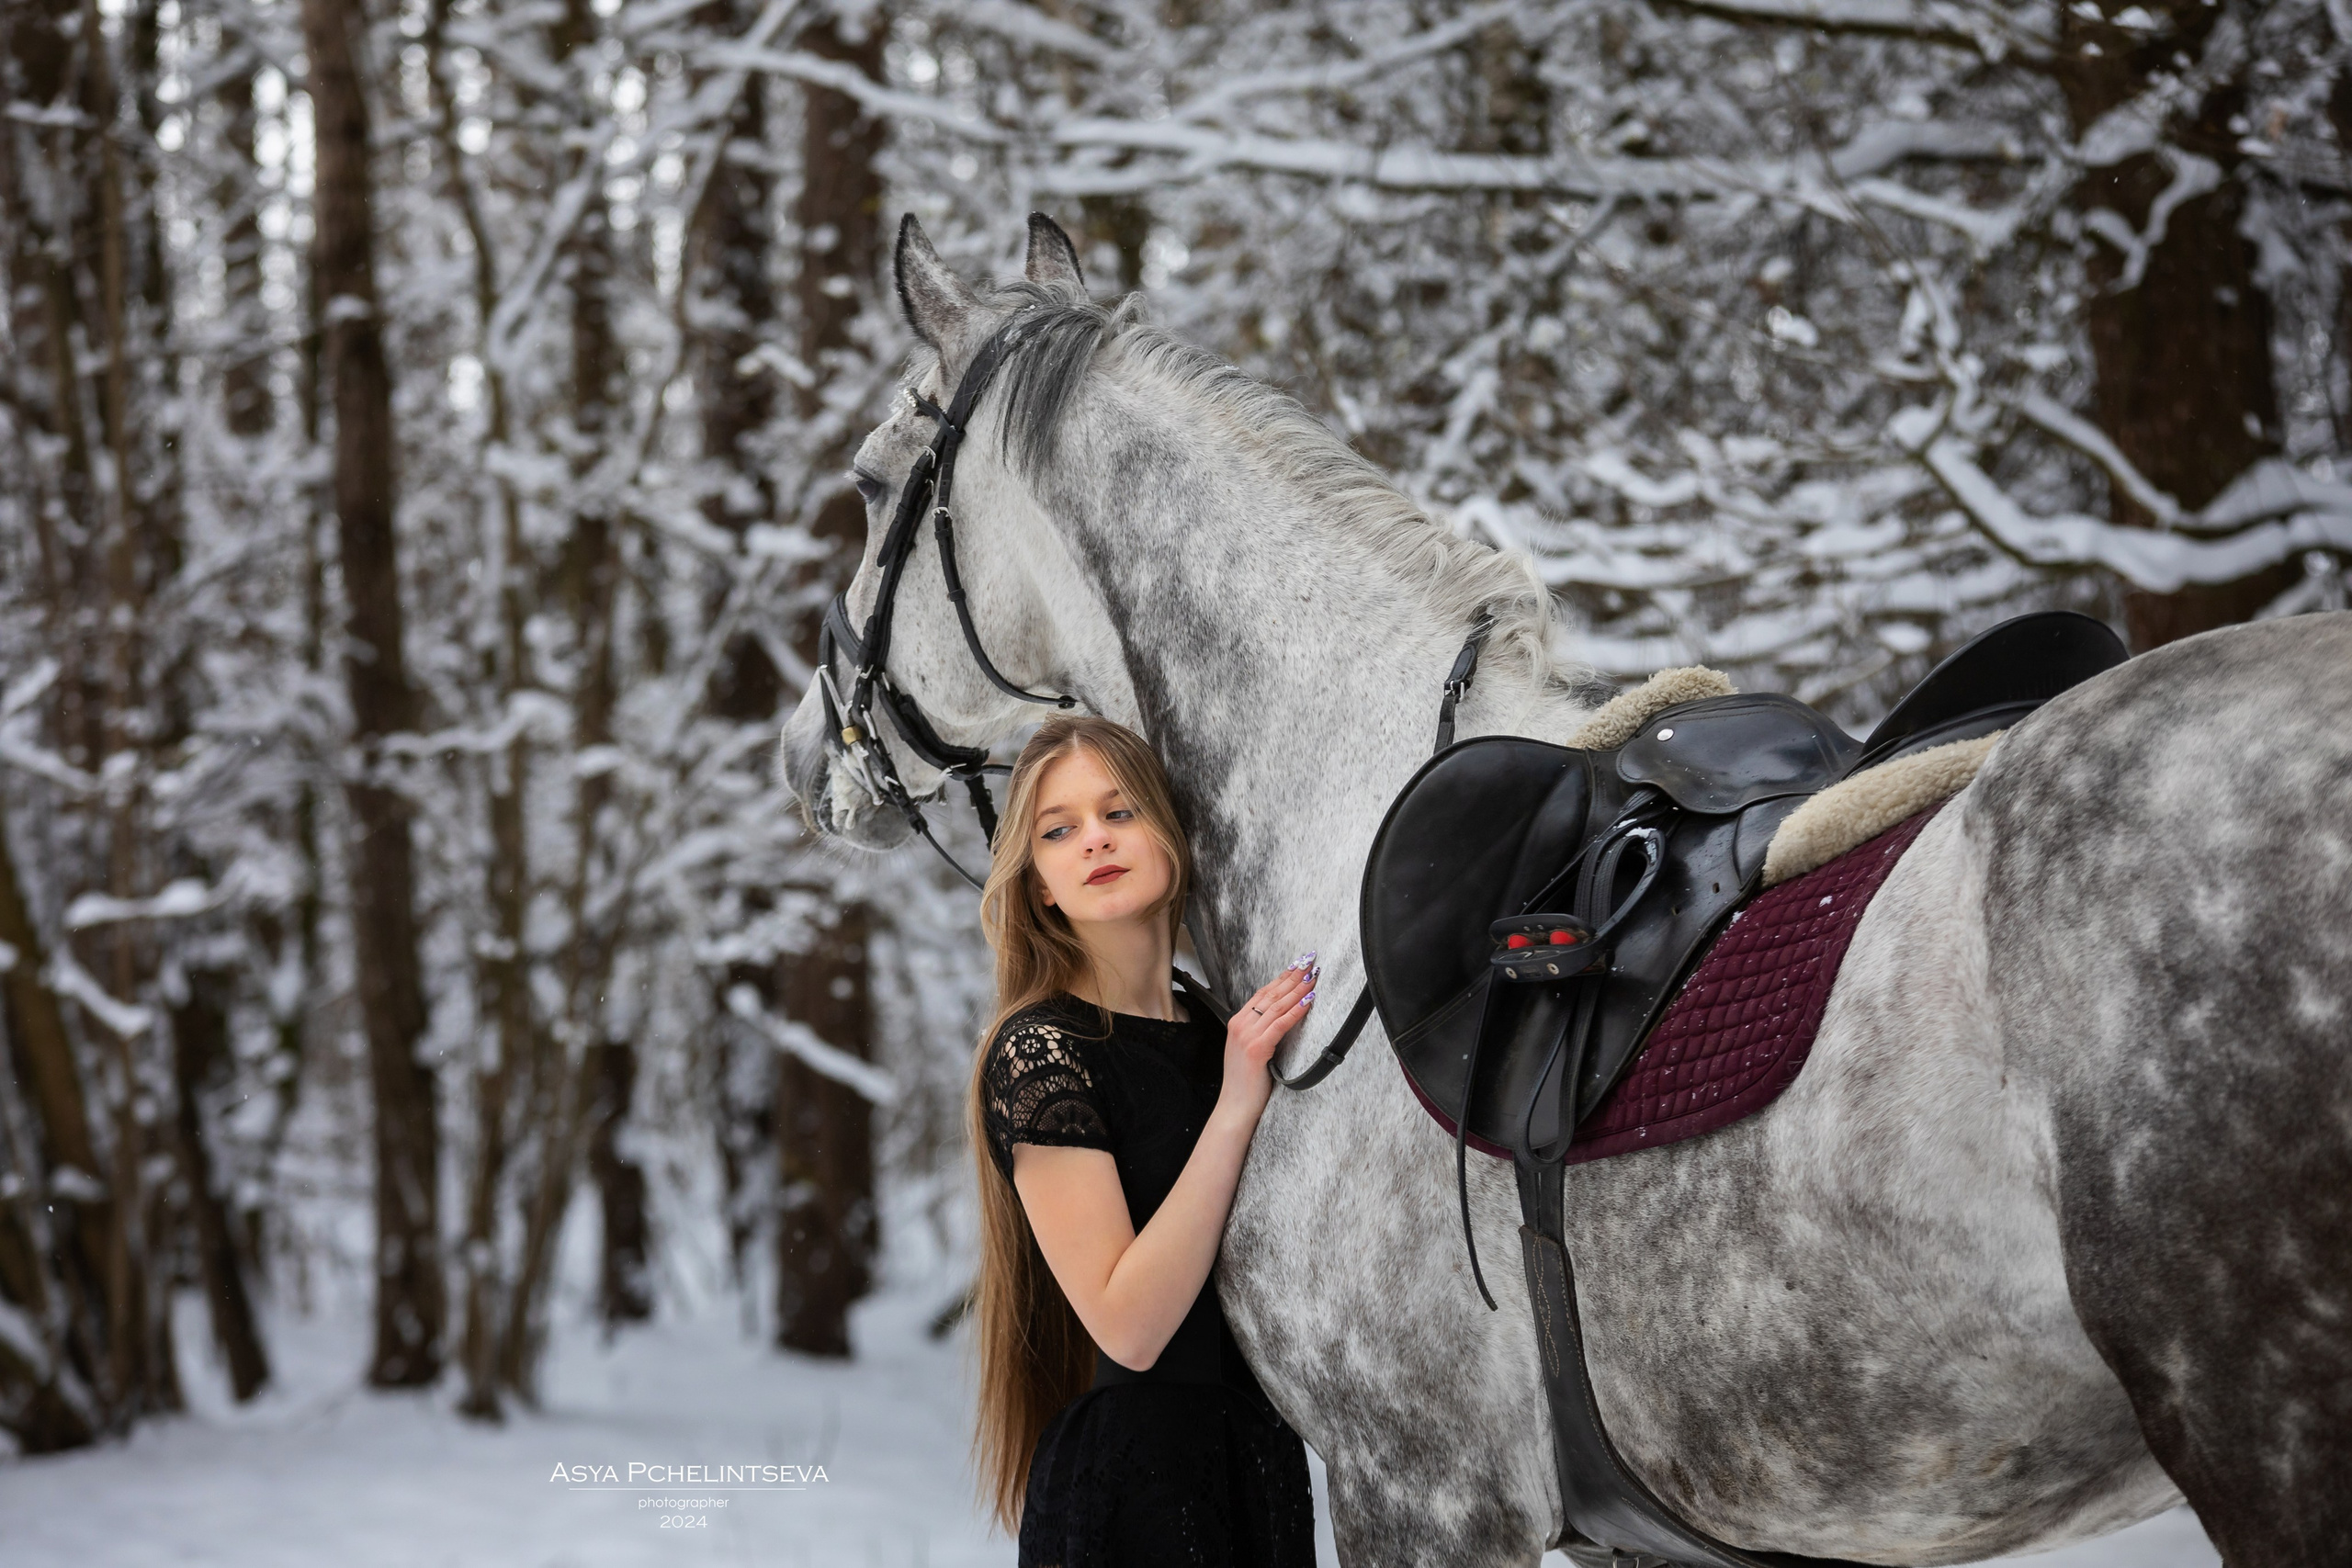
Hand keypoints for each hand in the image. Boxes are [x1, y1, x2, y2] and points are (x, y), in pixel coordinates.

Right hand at [1217, 953, 1319, 1121]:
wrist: (1235, 1106)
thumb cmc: (1246, 1082)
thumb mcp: (1251, 1051)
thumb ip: (1261, 1033)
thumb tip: (1284, 1019)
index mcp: (1238, 1022)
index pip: (1263, 993)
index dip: (1282, 977)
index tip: (1298, 965)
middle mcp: (1240, 1024)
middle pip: (1272, 994)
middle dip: (1293, 976)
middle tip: (1310, 961)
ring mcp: (1247, 1035)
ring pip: (1278, 1005)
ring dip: (1299, 989)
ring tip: (1314, 976)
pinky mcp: (1256, 1047)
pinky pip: (1281, 1024)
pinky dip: (1296, 1010)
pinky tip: (1308, 1001)